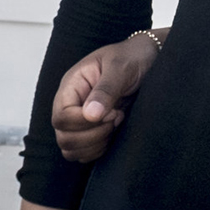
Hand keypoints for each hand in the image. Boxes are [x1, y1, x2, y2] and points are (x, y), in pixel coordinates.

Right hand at [51, 33, 160, 162]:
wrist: (148, 59)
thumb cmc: (132, 57)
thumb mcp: (121, 67)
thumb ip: (106, 89)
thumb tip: (90, 115)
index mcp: (71, 86)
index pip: (61, 117)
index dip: (84, 122)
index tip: (112, 112)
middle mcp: (71, 104)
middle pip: (63, 137)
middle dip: (92, 136)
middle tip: (117, 118)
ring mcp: (80, 119)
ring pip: (70, 149)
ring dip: (95, 145)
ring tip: (116, 125)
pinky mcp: (92, 130)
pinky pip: (83, 152)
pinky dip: (98, 151)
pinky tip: (114, 134)